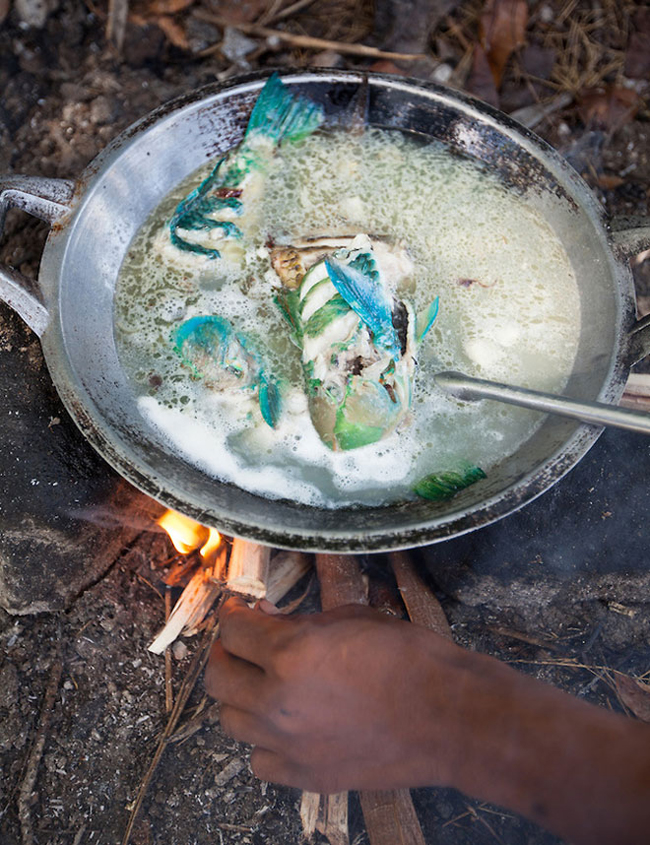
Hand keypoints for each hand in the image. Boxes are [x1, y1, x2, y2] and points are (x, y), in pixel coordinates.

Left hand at [205, 596, 474, 793]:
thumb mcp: (352, 619)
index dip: (234, 617)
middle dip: (227, 654)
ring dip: (243, 697)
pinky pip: (259, 759)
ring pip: (231, 721)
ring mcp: (288, 744)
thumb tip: (274, 623)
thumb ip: (303, 623)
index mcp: (290, 654)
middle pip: (219, 677)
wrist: (447, 717)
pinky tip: (284, 726)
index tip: (240, 614)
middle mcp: (278, 701)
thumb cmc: (409, 659)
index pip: (233, 632)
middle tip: (242, 645)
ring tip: (264, 685)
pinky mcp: (304, 776)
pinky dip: (265, 740)